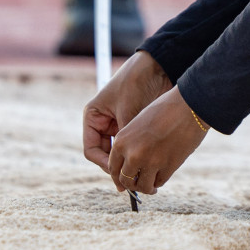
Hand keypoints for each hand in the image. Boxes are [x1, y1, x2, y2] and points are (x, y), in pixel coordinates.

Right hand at [81, 50, 172, 172]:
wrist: (157, 66)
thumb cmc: (136, 83)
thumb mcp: (127, 113)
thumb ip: (126, 139)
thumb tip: (127, 167)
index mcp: (93, 116)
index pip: (92, 150)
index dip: (103, 164)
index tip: (118, 173)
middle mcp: (103, 122)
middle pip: (105, 154)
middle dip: (117, 167)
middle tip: (131, 183)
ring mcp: (118, 124)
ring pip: (119, 153)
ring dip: (128, 163)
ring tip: (141, 175)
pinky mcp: (133, 126)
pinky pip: (132, 146)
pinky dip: (137, 155)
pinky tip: (147, 163)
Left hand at [106, 87, 208, 194]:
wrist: (188, 105)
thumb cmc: (165, 110)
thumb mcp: (139, 124)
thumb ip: (131, 144)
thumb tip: (130, 166)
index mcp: (122, 141)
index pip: (113, 168)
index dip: (119, 177)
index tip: (125, 179)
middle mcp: (132, 154)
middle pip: (125, 181)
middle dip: (132, 185)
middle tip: (138, 183)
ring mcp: (150, 162)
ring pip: (142, 186)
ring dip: (146, 187)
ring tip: (151, 185)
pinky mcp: (168, 167)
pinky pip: (159, 182)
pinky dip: (159, 181)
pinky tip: (162, 176)